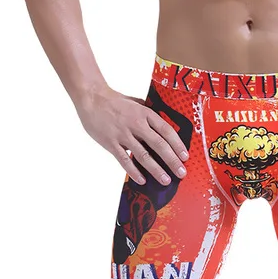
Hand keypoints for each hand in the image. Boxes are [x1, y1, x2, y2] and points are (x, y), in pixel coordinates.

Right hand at [74, 85, 188, 185]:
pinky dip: (134, 171)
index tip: (185, 156)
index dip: (178, 144)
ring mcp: (123, 134)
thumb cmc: (115, 101)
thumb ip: (149, 115)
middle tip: (181, 173)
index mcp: (146, 113)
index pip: (166, 130)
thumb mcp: (137, 103)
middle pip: (159, 145)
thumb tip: (164, 128)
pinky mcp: (110, 143)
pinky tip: (142, 180)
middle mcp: (137, 124)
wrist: (92, 98)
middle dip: (172, 161)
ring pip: (143, 155)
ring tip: (165, 180)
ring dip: (156, 170)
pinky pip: (124, 160)